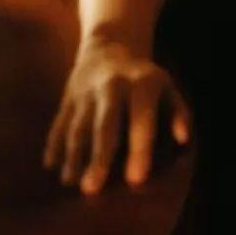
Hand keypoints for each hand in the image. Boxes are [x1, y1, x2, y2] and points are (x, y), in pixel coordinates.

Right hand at [42, 36, 190, 194]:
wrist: (110, 45)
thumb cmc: (144, 78)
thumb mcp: (167, 86)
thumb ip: (179, 112)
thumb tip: (183, 139)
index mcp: (142, 84)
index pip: (141, 118)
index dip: (140, 149)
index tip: (136, 180)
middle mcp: (112, 86)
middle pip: (104, 124)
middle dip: (98, 156)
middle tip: (92, 189)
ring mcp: (87, 91)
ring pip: (78, 126)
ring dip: (73, 155)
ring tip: (70, 183)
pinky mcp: (68, 97)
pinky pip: (59, 122)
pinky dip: (54, 143)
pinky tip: (51, 165)